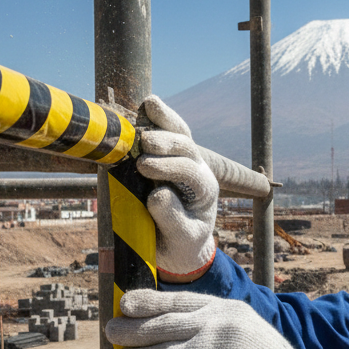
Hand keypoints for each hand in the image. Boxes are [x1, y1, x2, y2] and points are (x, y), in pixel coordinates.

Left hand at [106, 289, 328, 348]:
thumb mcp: (240, 325)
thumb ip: (210, 322)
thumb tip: (168, 326)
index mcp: (222, 309)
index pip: (176, 301)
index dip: (146, 302)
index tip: (125, 304)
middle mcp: (216, 325)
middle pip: (163, 326)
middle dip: (132, 331)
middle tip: (111, 334)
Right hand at [136, 95, 217, 279]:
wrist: (181, 244)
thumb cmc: (181, 244)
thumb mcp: (180, 240)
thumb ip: (172, 220)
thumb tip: (158, 194)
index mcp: (204, 191)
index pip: (191, 173)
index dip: (169, 167)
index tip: (144, 167)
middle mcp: (198, 171)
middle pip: (188, 147)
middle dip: (167, 141)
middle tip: (145, 142)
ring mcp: (185, 160)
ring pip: (181, 132)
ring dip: (165, 119)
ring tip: (148, 106)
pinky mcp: (169, 156)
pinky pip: (168, 131)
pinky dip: (158, 118)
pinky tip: (146, 104)